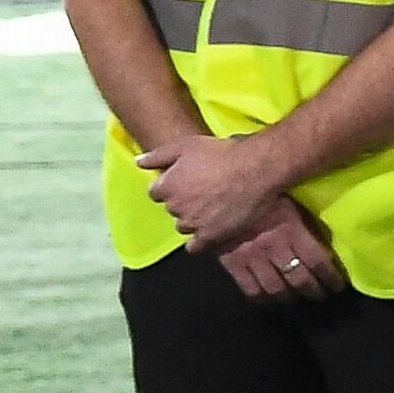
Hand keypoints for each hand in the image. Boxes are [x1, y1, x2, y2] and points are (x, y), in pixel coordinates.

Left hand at [143, 128, 296, 247]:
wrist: (255, 168)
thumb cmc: (221, 153)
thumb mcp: (185, 145)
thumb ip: (157, 156)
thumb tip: (138, 162)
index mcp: (166, 186)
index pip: (157, 193)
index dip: (171, 186)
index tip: (186, 182)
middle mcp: (175, 207)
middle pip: (171, 209)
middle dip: (182, 202)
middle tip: (202, 192)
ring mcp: (193, 223)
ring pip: (183, 226)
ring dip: (192, 220)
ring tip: (211, 209)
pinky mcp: (211, 235)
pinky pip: (196, 247)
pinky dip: (198, 242)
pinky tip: (208, 233)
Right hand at [213, 198, 344, 302]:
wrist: (221, 194)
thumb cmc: (265, 196)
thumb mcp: (291, 205)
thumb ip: (306, 226)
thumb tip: (325, 246)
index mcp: (292, 230)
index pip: (318, 262)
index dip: (331, 278)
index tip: (338, 285)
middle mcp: (274, 247)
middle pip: (299, 279)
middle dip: (313, 291)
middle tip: (320, 295)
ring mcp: (252, 258)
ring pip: (276, 289)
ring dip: (290, 297)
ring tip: (297, 298)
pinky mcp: (232, 263)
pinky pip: (250, 289)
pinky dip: (263, 299)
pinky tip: (270, 299)